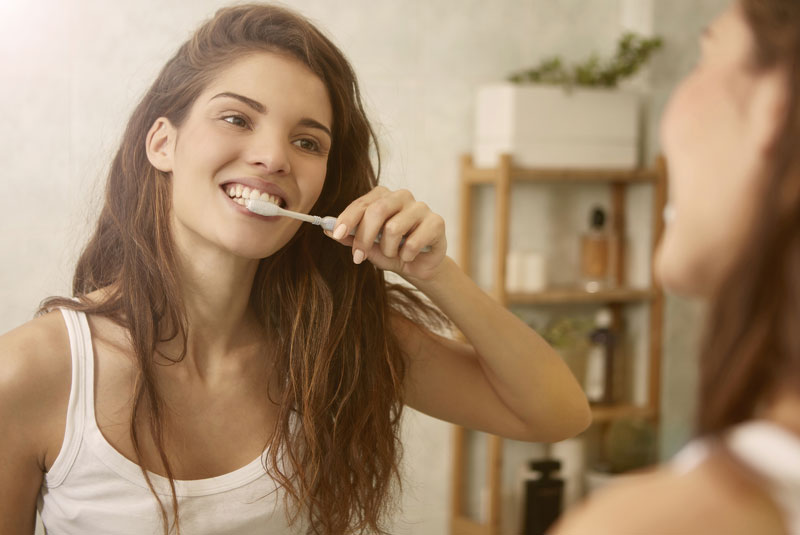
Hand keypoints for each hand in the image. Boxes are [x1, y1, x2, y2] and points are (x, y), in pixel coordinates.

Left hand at [325, 186, 446, 280]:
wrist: (419, 267)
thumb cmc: (392, 251)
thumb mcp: (367, 247)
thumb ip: (349, 237)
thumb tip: (326, 230)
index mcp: (383, 197)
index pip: (362, 203)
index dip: (347, 219)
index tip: (336, 234)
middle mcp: (402, 196)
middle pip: (377, 211)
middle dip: (364, 237)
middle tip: (359, 257)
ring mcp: (421, 207)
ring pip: (393, 228)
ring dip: (388, 250)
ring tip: (394, 254)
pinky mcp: (437, 222)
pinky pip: (413, 241)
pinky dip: (406, 255)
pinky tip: (410, 256)